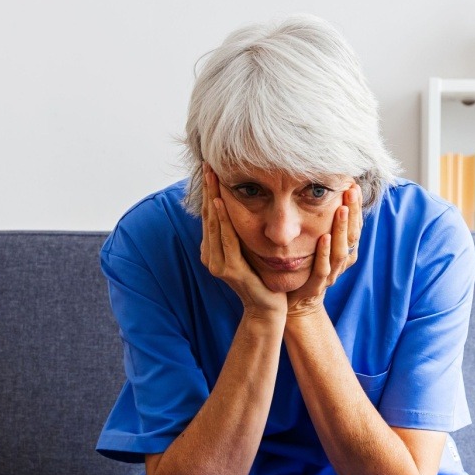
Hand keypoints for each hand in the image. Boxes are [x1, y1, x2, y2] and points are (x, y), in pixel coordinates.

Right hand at [200, 165, 286, 320]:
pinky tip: (219, 204)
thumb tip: (239, 207)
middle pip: (208, 215)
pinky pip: (226, 240)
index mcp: (212, 250)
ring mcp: (218, 264)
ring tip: (211, 177)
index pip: (209, 215)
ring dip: (212, 198)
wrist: (267, 309)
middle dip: (208, 189)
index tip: (210, 169)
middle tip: (207, 165)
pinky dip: (221, 221)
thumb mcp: (248, 251)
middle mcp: (210, 256)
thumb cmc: (260, 279)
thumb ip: (239, 234)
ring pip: (214, 224)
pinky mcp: (230, 270)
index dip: (208, 191)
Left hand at [286, 182, 362, 318]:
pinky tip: (324, 237)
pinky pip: (323, 269)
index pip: (354, 227)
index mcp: (342, 253)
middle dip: (353, 212)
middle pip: (352, 236)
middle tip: (352, 190)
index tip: (354, 186)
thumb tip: (313, 193)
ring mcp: (329, 276)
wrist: (291, 306)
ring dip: (342, 229)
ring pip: (341, 251)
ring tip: (342, 209)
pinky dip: (325, 253)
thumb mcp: (312, 245)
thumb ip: (317, 224)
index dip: (356, 208)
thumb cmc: (301, 271)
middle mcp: (339, 263)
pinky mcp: (315, 287)